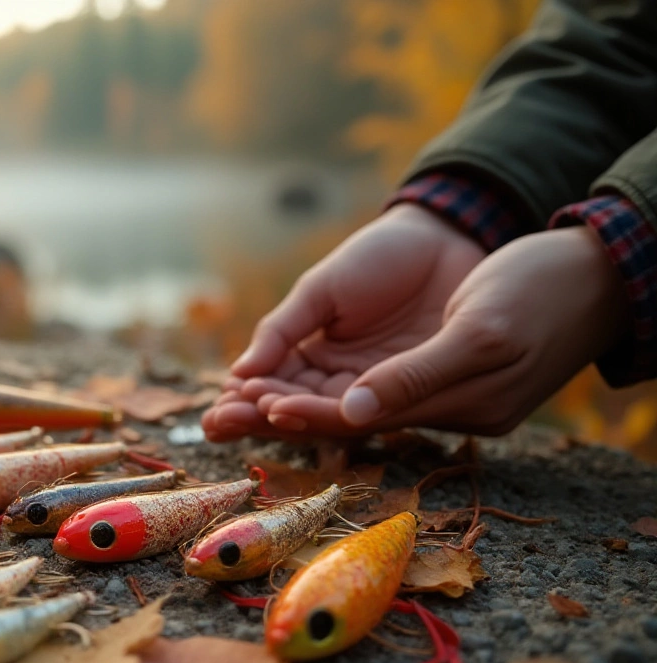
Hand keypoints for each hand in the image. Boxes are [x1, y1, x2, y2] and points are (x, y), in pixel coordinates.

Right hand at [202, 203, 485, 439]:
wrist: (446, 239)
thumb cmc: (379, 258)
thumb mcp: (320, 289)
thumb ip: (282, 331)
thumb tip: (239, 371)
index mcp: (312, 357)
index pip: (272, 387)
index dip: (243, 400)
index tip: (216, 408)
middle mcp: (340, 382)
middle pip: (292, 410)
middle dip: (254, 418)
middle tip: (222, 422)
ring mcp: (374, 389)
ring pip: (326, 416)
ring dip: (288, 418)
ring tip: (257, 414)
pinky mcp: (410, 392)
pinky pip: (370, 409)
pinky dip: (334, 412)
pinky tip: (302, 410)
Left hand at [255, 225, 627, 434]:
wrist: (594, 272)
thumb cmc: (542, 294)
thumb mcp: (480, 334)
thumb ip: (416, 378)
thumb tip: (351, 413)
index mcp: (454, 407)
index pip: (363, 419)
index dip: (309, 413)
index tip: (256, 406)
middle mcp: (439, 407)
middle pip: (345, 418)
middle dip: (283, 415)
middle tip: (217, 417)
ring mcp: (439, 388)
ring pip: (350, 400)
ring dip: (295, 397)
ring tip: (233, 398)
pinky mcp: (437, 364)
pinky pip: (368, 380)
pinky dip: (325, 379)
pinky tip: (287, 374)